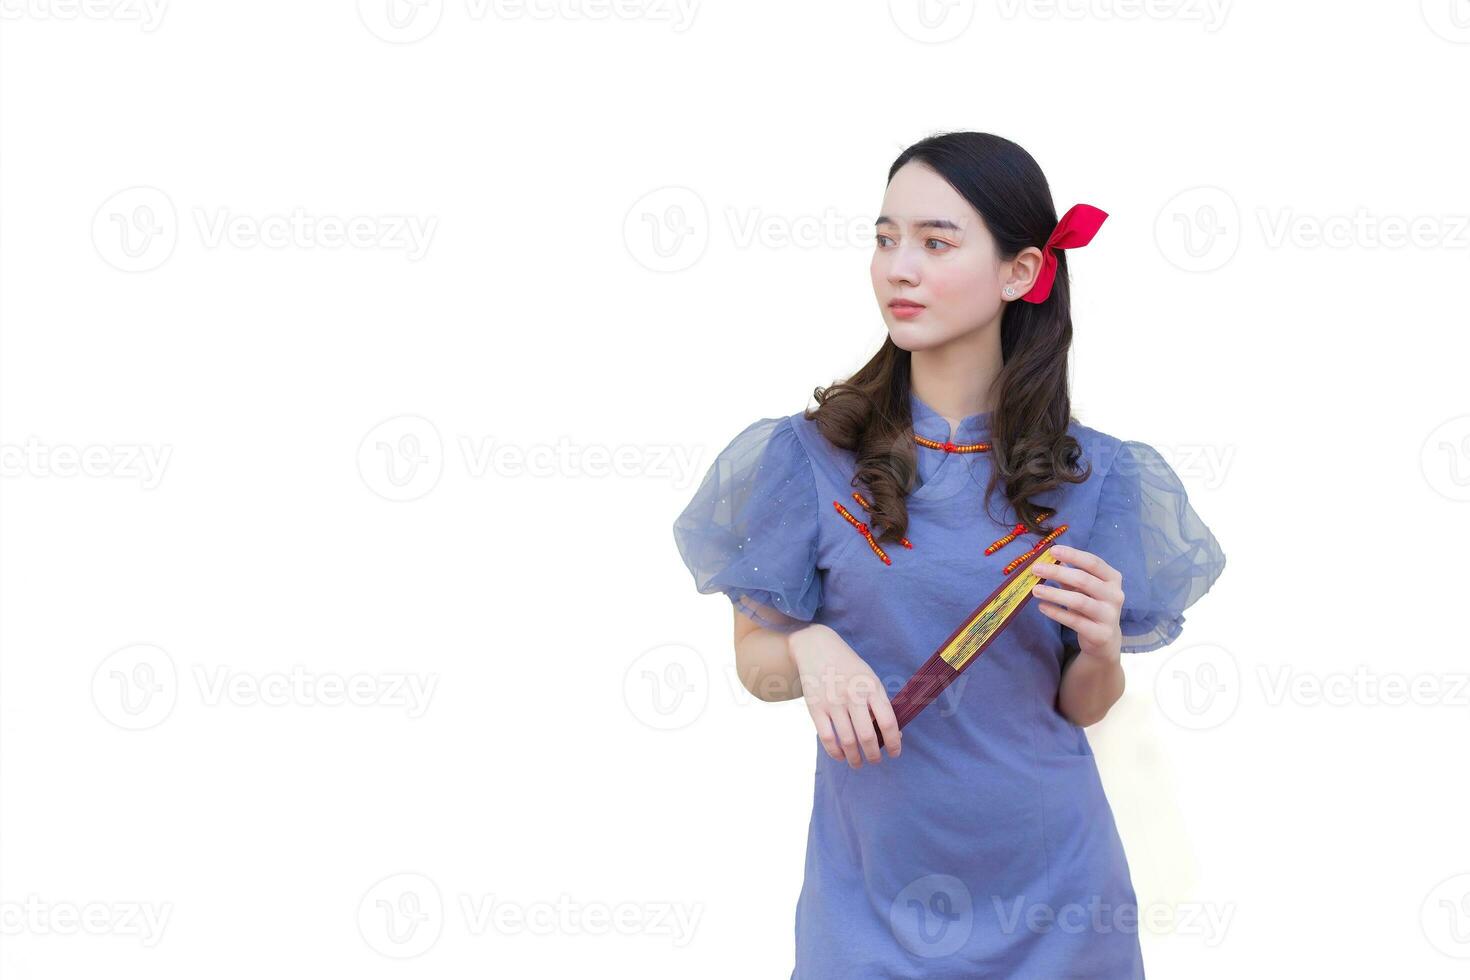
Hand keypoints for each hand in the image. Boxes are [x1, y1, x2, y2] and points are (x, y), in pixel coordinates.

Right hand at [787, 624, 900, 766]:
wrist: (817, 647)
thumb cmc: (849, 667)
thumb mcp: (870, 678)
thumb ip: (880, 704)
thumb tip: (894, 735)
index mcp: (872, 687)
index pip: (888, 722)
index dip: (894, 742)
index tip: (896, 753)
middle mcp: (853, 695)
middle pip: (867, 736)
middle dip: (874, 755)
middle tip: (875, 760)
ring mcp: (833, 702)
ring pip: (847, 741)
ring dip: (855, 758)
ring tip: (858, 763)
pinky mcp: (815, 707)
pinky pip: (827, 738)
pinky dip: (835, 752)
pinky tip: (841, 756)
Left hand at [1030, 544, 1122, 662]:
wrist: (1105, 639)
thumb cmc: (1092, 606)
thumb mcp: (1082, 588)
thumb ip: (1069, 574)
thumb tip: (1049, 558)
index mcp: (1113, 579)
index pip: (1093, 562)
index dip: (1073, 555)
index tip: (1052, 550)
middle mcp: (1115, 595)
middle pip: (1084, 579)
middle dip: (1057, 572)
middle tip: (1035, 569)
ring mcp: (1109, 615)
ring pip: (1079, 601)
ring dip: (1054, 593)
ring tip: (1035, 590)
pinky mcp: (1100, 633)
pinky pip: (1074, 621)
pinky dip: (1056, 613)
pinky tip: (1042, 607)